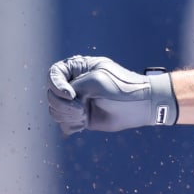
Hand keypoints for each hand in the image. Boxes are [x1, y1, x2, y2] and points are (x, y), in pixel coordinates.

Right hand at [46, 56, 178, 135]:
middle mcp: (74, 84)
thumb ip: (74, 87)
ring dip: (68, 115)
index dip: (57, 86)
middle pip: (52, 95)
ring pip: (55, 110)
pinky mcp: (81, 117)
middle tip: (82, 109)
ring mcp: (77, 101)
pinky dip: (71, 125)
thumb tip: (64, 101)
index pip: (53, 74)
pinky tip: (83, 124)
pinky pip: (64, 123)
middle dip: (64, 105)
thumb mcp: (95, 81)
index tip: (72, 95)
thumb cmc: (121, 87)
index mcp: (78, 68)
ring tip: (84, 116)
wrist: (140, 106)